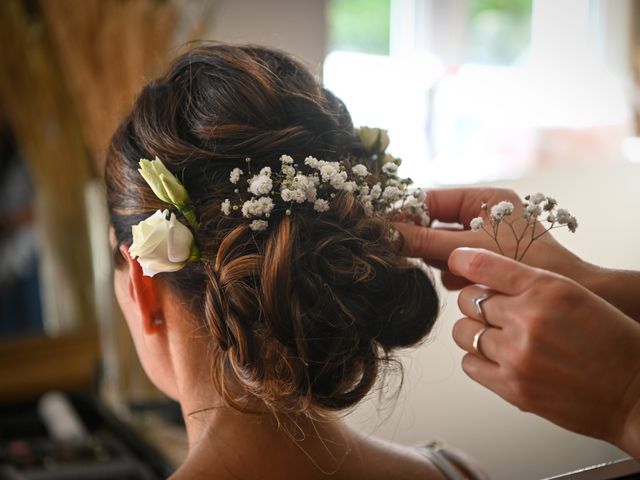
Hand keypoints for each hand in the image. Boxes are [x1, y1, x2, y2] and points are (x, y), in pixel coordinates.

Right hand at [394, 187, 589, 289]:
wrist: (566, 295)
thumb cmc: (526, 262)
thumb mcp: (471, 249)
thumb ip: (427, 241)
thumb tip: (387, 233)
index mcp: (485, 199)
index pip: (433, 198)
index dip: (407, 211)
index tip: (384, 226)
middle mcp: (484, 215)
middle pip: (435, 222)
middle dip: (426, 240)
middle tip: (407, 253)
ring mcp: (485, 238)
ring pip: (442, 245)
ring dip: (441, 260)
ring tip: (454, 273)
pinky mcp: (486, 261)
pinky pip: (455, 263)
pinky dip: (453, 274)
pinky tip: (464, 283)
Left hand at [450, 248, 639, 457]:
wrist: (634, 393)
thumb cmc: (610, 343)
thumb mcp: (573, 295)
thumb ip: (528, 284)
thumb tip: (482, 278)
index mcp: (547, 288)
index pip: (483, 264)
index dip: (463, 261)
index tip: (457, 262)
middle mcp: (528, 318)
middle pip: (468, 300)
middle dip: (477, 304)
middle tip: (495, 312)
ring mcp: (517, 355)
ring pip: (463, 332)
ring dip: (474, 332)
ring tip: (497, 337)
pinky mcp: (512, 387)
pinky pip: (469, 364)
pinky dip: (478, 360)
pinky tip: (499, 359)